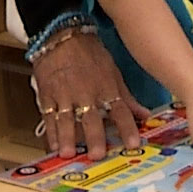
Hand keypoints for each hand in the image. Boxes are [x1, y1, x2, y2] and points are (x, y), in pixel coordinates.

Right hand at [32, 32, 150, 159]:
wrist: (61, 36)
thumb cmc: (91, 54)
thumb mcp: (113, 71)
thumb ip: (127, 97)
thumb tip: (144, 115)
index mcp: (106, 87)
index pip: (120, 110)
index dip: (128, 128)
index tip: (133, 144)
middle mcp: (86, 93)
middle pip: (92, 117)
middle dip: (94, 136)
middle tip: (97, 154)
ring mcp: (65, 94)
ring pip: (67, 118)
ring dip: (68, 137)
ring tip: (68, 154)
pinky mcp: (47, 95)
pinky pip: (49, 116)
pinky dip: (51, 132)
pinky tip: (53, 145)